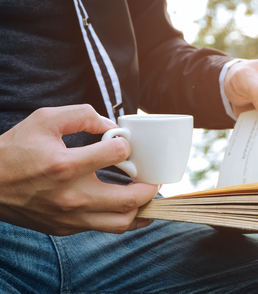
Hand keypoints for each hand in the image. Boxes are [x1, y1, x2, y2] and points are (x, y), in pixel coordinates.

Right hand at [0, 105, 158, 235]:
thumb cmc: (16, 150)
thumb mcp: (45, 119)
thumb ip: (82, 115)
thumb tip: (110, 126)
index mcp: (66, 165)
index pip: (115, 154)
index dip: (125, 144)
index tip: (123, 143)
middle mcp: (71, 196)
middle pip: (128, 198)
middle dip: (150, 186)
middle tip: (154, 177)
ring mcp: (70, 216)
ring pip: (121, 222)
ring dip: (142, 209)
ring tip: (148, 195)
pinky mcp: (66, 227)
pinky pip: (104, 228)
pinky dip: (124, 220)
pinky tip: (133, 210)